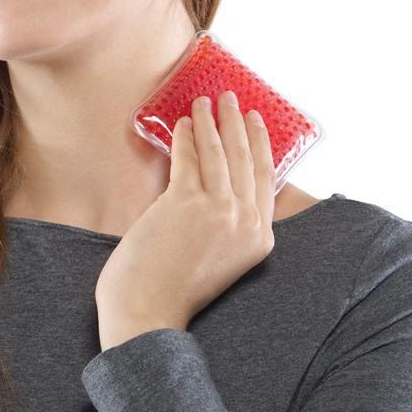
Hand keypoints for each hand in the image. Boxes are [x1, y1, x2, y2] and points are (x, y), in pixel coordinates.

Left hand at [94, 92, 276, 349]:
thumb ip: (227, 226)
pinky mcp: (186, 203)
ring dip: (211, 122)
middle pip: (245, 160)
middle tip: (231, 99)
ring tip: (204, 101)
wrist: (147, 312)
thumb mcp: (220, 260)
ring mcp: (218, 211)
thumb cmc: (174, 289)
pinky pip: (190, 159)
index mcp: (259, 240)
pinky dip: (186, 138)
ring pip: (219, 154)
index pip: (264, 180)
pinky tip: (182, 124)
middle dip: (237, 123)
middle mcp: (246, 223)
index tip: (256, 121)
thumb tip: (215, 181)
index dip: (260, 145)